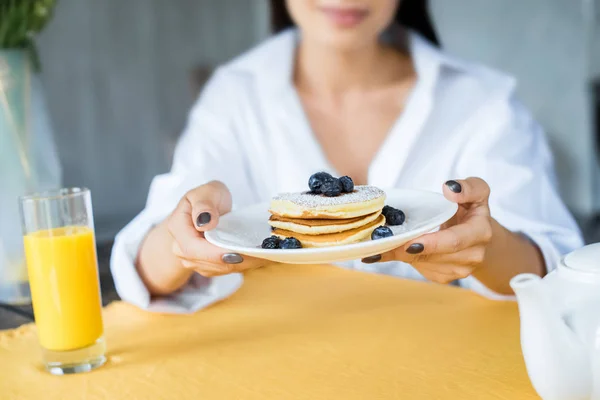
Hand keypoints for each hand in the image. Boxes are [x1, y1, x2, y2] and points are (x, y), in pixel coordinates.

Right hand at [167, 181, 264, 276]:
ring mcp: (194, 260)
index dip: (214, 253)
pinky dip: (243, 264)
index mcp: (178, 228)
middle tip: (260, 254)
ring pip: (219, 269)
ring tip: (264, 255)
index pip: (192, 248)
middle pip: (207, 263)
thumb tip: (204, 223)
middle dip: (234, 261)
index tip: (237, 252)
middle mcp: (181, 249)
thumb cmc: (206, 198)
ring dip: (242, 264)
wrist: (205, 210)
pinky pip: (226, 269)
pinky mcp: (208, 266)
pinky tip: (259, 257)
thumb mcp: (206, 192)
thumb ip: (204, 204)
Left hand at [363, 178, 492, 283]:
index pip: (455, 241)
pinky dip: (402, 259)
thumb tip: (450, 188)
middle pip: (434, 255)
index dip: (432, 243)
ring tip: (378, 246)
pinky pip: (420, 269)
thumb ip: (468, 187)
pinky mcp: (445, 276)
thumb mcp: (476, 191)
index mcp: (480, 233)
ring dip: (399, 255)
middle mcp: (473, 256)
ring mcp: (459, 269)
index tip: (410, 243)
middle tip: (382, 244)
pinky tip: (389, 250)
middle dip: (406, 250)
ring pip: (423, 264)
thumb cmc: (471, 209)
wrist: (476, 235)